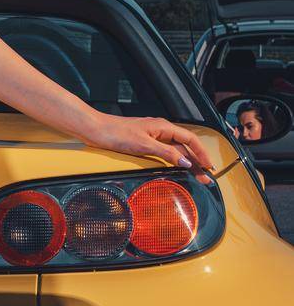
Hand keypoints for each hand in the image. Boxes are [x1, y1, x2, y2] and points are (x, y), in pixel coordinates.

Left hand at [86, 112, 215, 185]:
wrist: (96, 130)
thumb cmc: (116, 133)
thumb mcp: (144, 145)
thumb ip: (166, 153)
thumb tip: (186, 162)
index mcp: (164, 127)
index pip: (191, 139)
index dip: (202, 153)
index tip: (209, 166)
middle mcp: (160, 130)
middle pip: (185, 147)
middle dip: (197, 162)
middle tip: (206, 178)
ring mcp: (152, 137)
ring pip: (175, 151)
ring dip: (186, 163)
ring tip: (196, 176)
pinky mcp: (144, 143)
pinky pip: (164, 153)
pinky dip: (173, 161)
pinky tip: (177, 169)